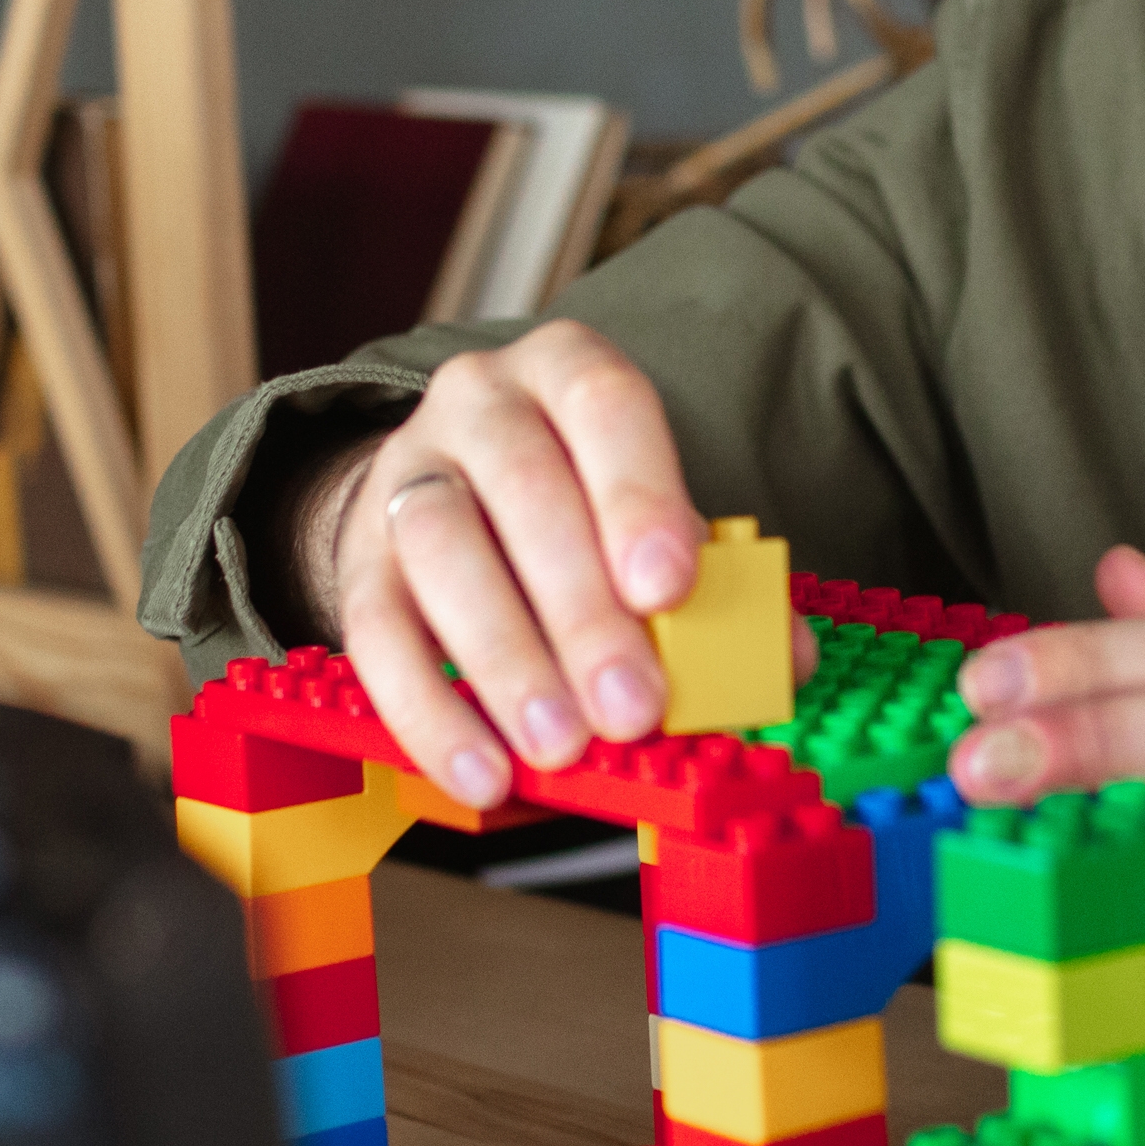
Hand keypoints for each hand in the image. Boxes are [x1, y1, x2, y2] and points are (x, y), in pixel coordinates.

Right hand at [292, 324, 736, 809]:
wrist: (457, 499)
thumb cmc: (583, 510)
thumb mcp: (655, 524)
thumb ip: (720, 584)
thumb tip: (786, 659)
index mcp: (569, 373)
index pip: (605, 406)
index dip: (638, 496)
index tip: (667, 590)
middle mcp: (478, 403)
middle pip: (524, 489)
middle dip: (582, 610)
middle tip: (631, 707)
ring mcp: (405, 473)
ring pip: (442, 550)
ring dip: (506, 660)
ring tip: (560, 745)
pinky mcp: (358, 558)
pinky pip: (376, 633)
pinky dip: (430, 712)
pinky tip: (483, 772)